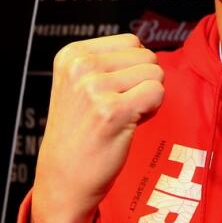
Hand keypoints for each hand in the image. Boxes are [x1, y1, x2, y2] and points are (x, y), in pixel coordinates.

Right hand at [29, 33, 163, 222]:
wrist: (63, 180)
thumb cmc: (79, 134)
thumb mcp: (78, 85)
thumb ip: (107, 62)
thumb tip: (148, 51)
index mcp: (71, 54)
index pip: (131, 42)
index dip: (131, 70)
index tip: (110, 94)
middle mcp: (80, 66)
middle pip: (146, 56)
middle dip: (141, 83)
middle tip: (118, 109)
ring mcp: (95, 87)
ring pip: (155, 74)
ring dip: (147, 97)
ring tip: (122, 117)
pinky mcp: (112, 110)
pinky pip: (158, 93)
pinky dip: (152, 111)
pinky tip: (129, 125)